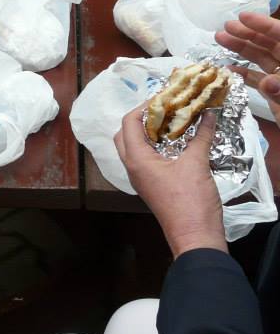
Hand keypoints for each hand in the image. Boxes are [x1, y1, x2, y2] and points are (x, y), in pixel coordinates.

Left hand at [114, 106, 225, 257]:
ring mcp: (139, 178)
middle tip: (163, 110)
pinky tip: (174, 143)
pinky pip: (144, 160)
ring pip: (134, 148)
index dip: (143, 107)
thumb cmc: (190, 199)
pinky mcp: (150, 185)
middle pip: (125, 134)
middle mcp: (132, 166)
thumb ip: (201, 136)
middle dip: (140, 119)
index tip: (163, 98)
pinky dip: (154, 147)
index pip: (128, 123)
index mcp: (136, 158)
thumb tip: (208, 114)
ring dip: (147, 133)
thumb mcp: (197, 163)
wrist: (194, 235)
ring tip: (169, 122)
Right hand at [215, 11, 279, 120]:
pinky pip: (258, 78)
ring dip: (241, 49)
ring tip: (220, 40)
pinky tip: (228, 69)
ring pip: (262, 59)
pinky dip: (244, 73)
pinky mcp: (276, 94)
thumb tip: (266, 83)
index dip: (264, 25)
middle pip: (270, 44)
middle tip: (226, 27)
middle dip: (248, 34)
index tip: (242, 17)